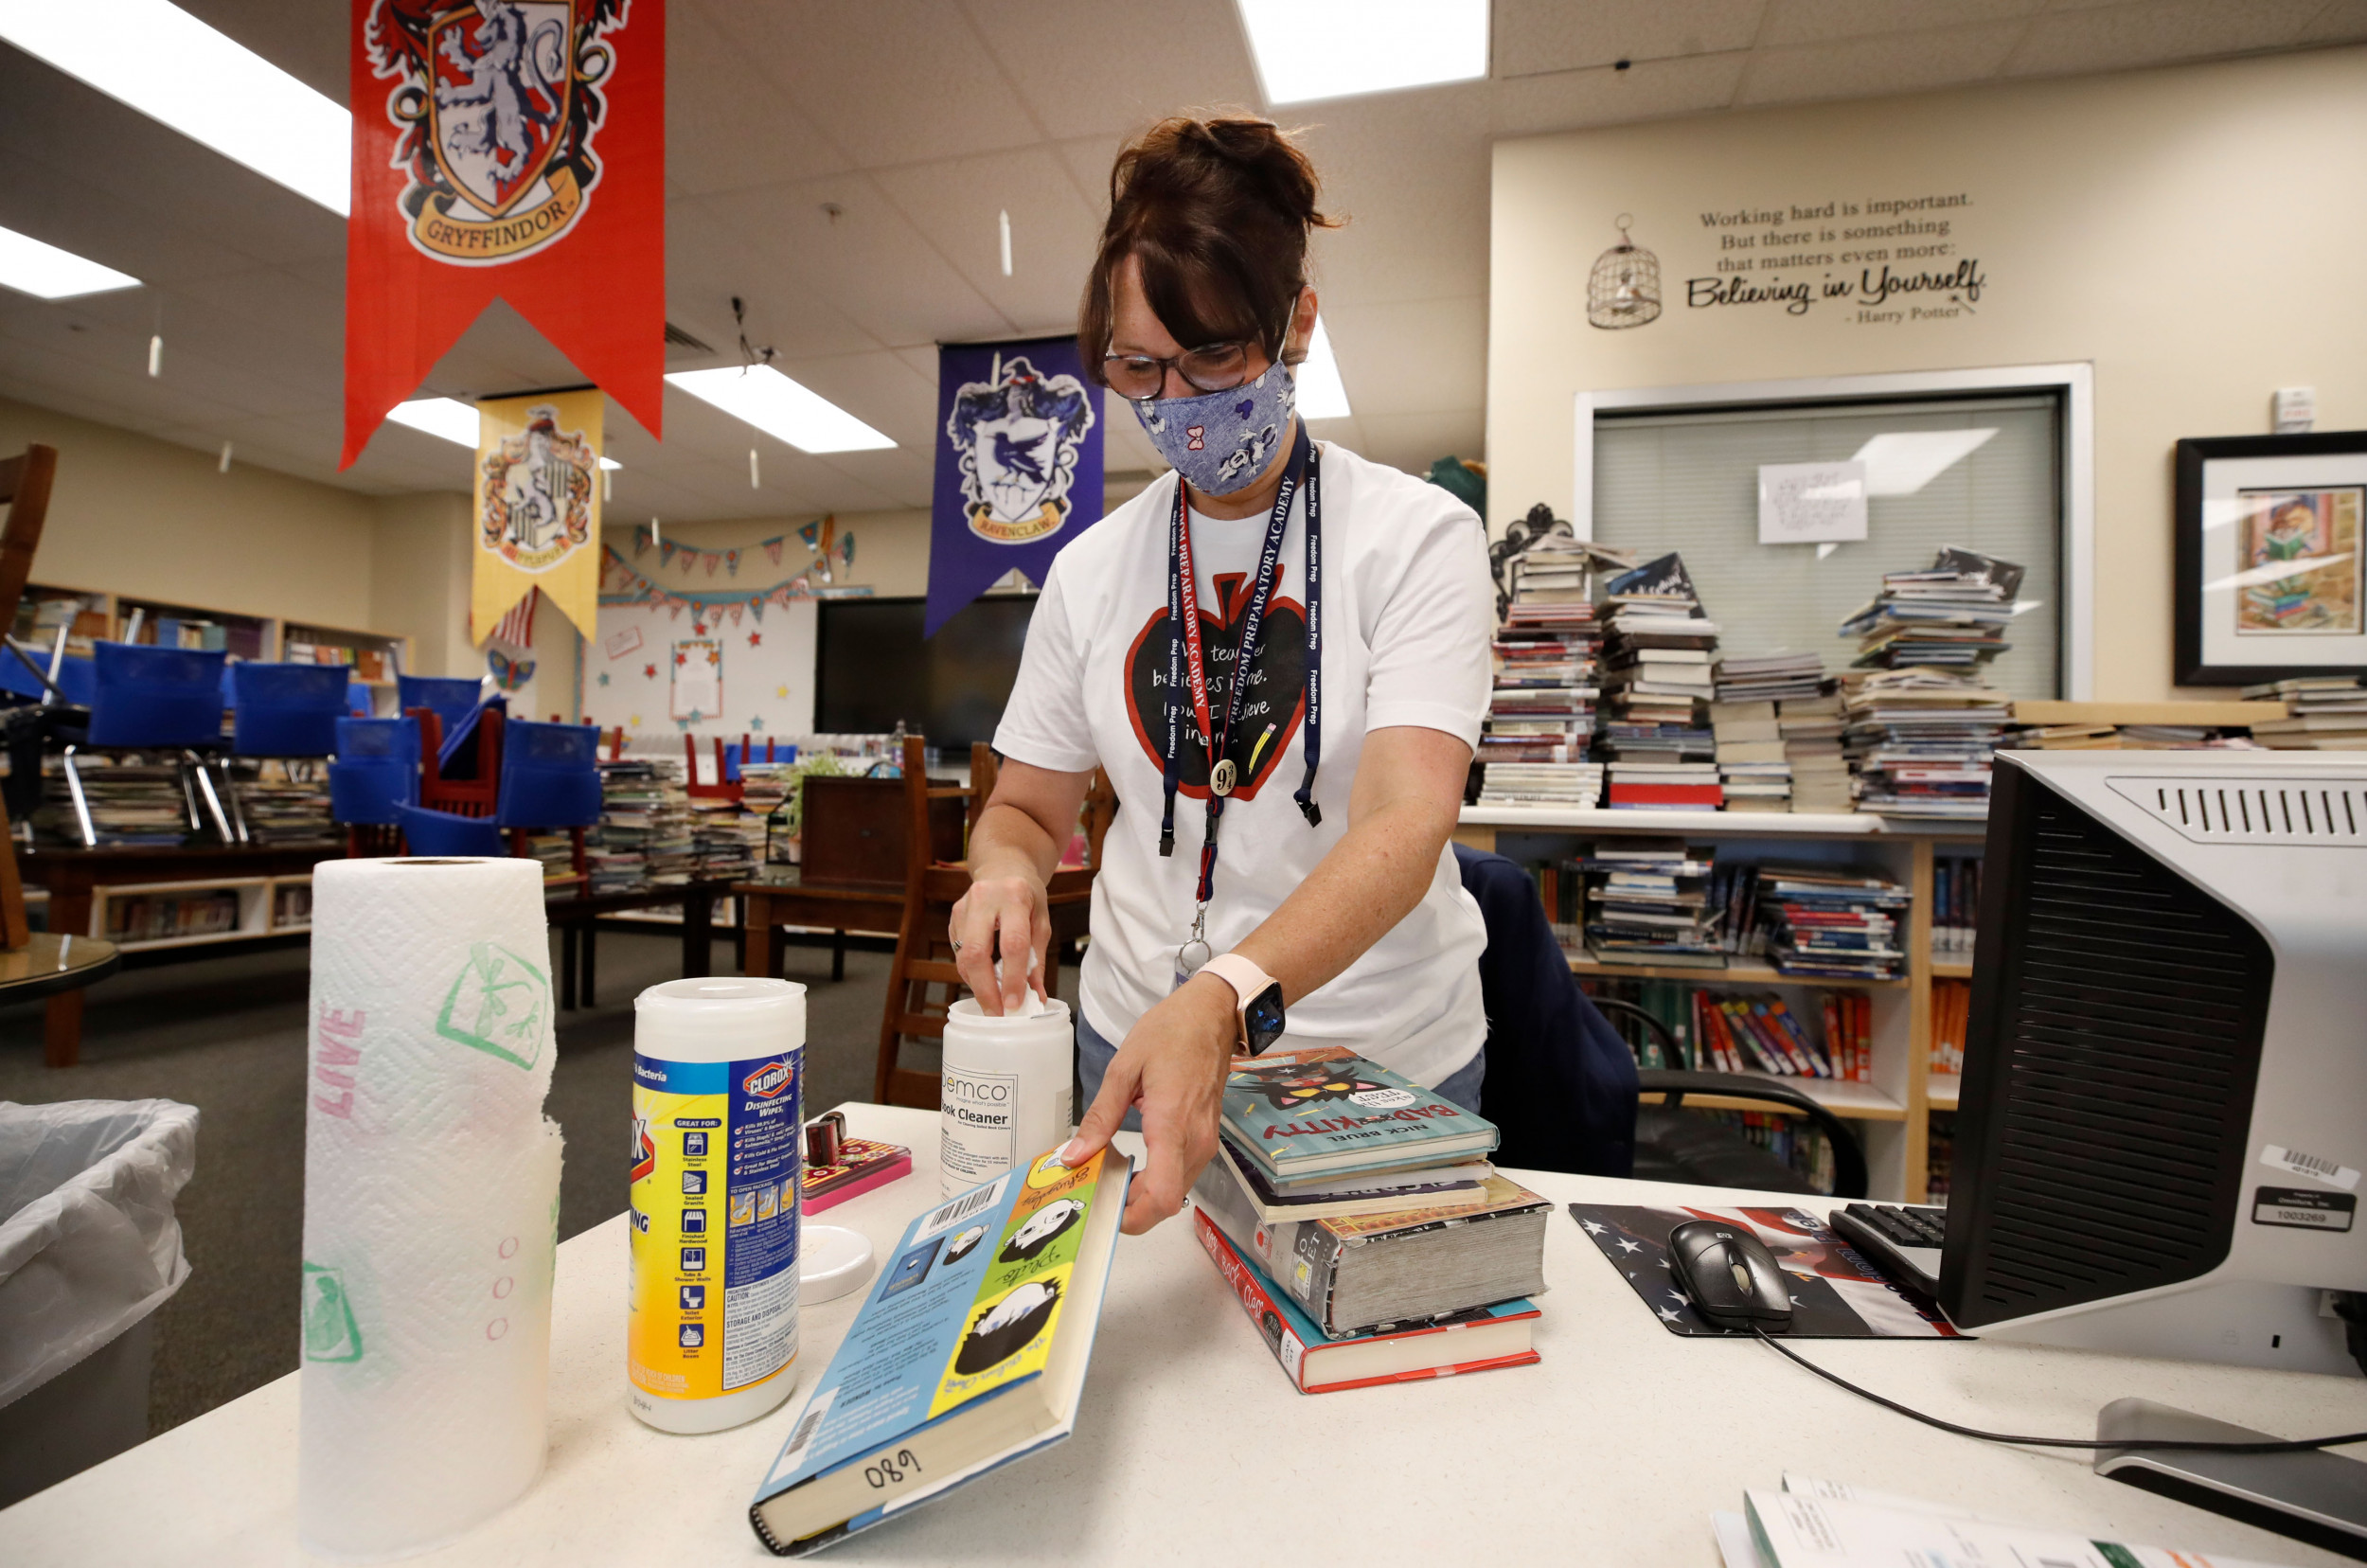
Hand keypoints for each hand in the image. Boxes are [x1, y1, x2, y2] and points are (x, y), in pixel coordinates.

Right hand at [950, 870, 1048, 1014]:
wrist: (1002, 867)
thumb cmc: (1026, 896)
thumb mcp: (1041, 921)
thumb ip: (1036, 959)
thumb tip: (1037, 996)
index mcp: (1014, 896)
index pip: (1012, 944)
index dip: (1012, 978)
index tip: (1015, 1004)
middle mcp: (984, 899)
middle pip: (977, 953)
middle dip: (985, 989)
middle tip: (997, 1013)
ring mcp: (963, 907)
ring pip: (964, 957)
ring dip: (977, 984)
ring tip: (994, 1001)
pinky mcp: (953, 916)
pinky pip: (959, 953)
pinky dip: (972, 971)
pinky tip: (985, 979)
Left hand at [1061, 973, 1235, 1233]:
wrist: (1212, 1016)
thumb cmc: (1170, 1033)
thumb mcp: (1124, 1069)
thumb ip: (1100, 1117)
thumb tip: (1074, 1156)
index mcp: (1172, 1125)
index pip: (1163, 1196)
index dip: (1133, 1216)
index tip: (1103, 1211)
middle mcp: (1195, 1142)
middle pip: (1166, 1202)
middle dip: (1130, 1209)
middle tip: (1095, 1192)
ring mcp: (1205, 1142)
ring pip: (1175, 1192)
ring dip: (1142, 1196)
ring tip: (1108, 1176)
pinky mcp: (1206, 1138)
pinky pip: (1181, 1174)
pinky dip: (1156, 1180)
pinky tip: (1131, 1163)